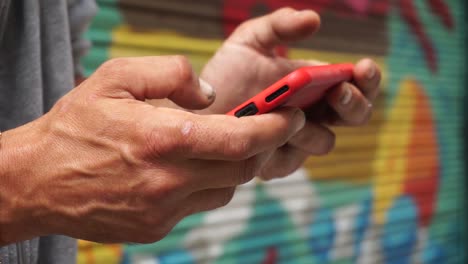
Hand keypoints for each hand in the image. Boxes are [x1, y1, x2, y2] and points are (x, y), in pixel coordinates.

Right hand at [0, 56, 305, 244]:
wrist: (36, 180)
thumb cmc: (75, 126)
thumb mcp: (115, 77)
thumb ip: (171, 75)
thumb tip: (209, 95)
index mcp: (162, 139)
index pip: (241, 139)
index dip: (276, 128)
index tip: (294, 116)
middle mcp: (168, 181)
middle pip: (243, 169)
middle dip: (263, 147)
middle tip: (268, 127)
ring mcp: (163, 210)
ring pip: (225, 191)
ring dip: (234, 167)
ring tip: (221, 146)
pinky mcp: (156, 228)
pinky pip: (199, 206)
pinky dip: (206, 186)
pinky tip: (187, 169)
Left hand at [200, 8, 380, 178]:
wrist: (195, 108)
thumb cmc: (225, 75)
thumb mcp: (250, 41)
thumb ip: (279, 25)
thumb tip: (315, 19)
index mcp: (316, 86)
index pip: (356, 84)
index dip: (367, 78)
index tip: (363, 67)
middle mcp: (313, 115)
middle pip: (354, 116)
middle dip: (353, 104)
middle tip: (337, 91)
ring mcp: (297, 142)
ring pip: (325, 141)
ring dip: (312, 125)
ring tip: (289, 113)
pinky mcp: (276, 164)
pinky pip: (292, 160)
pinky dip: (282, 144)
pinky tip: (265, 132)